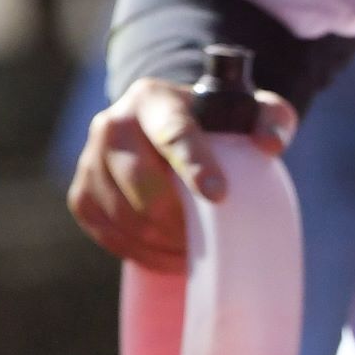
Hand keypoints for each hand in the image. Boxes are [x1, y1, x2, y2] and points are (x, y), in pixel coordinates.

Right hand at [67, 74, 299, 270]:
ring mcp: (91, 160)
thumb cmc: (215, 125)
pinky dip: (142, 253)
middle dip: (180, 220)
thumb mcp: (249, 111)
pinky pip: (110, 235)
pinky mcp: (82, 194)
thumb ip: (272, 118)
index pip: (173, 133)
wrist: (166, 129)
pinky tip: (169, 255)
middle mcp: (113, 124)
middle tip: (210, 238)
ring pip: (125, 216)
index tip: (218, 195)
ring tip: (193, 249)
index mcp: (153, 100)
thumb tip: (269, 144)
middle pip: (143, 185)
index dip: (194, 165)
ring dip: (163, 242)